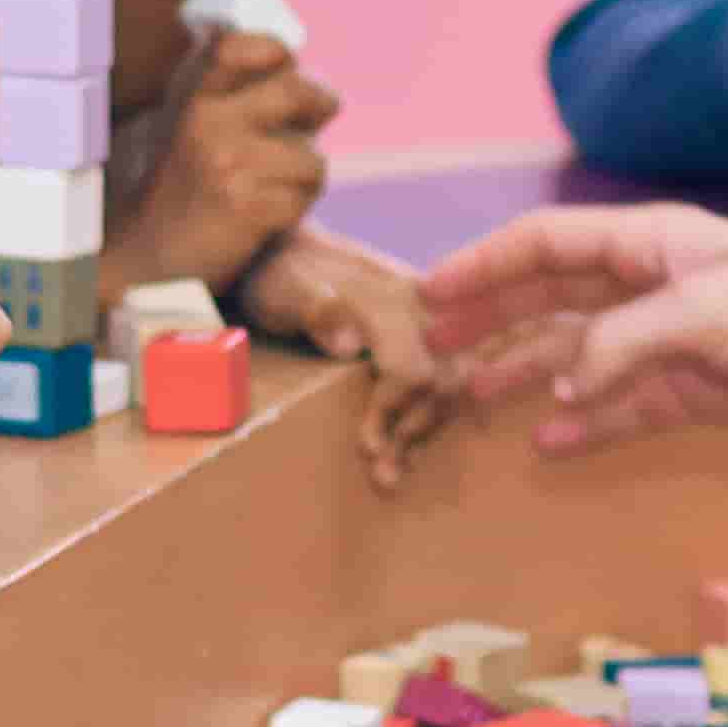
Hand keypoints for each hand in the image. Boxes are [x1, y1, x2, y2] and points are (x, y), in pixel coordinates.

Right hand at [120, 24, 338, 289]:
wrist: (139, 259)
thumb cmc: (167, 189)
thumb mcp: (178, 123)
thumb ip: (221, 90)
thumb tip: (288, 60)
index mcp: (190, 95)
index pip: (245, 45)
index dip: (277, 53)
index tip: (283, 69)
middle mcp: (207, 121)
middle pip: (299, 91)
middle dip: (318, 108)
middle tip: (310, 123)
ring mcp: (228, 163)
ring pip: (312, 157)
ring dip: (303, 177)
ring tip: (271, 187)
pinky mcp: (248, 207)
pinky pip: (304, 198)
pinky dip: (294, 210)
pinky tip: (264, 217)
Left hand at [238, 225, 459, 489]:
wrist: (284, 250)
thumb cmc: (277, 275)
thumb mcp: (281, 288)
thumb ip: (312, 307)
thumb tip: (348, 341)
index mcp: (388, 298)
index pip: (412, 367)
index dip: (392, 412)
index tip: (366, 446)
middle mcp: (419, 307)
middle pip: (441, 380)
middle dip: (414, 433)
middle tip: (382, 476)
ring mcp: (426, 321)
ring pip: (450, 384)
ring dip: (425, 432)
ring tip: (392, 475)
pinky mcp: (423, 336)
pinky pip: (446, 379)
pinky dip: (431, 418)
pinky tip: (411, 449)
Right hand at [422, 202, 727, 452]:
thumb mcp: (707, 312)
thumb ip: (623, 345)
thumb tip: (554, 391)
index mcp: (650, 244)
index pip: (546, 244)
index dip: (485, 265)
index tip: (430, 293)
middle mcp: (653, 288)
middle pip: (550, 298)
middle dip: (490, 318)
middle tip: (431, 347)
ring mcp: (674, 343)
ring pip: (579, 357)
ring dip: (527, 374)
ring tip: (471, 399)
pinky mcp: (702, 392)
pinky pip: (624, 407)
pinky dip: (585, 424)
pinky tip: (547, 444)